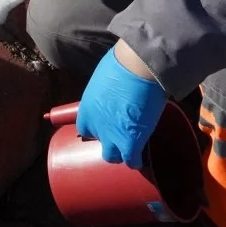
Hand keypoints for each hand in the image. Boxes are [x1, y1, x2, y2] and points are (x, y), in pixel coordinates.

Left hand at [75, 44, 167, 169]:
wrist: (137, 69)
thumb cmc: (123, 65)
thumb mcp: (105, 78)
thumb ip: (106, 91)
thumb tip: (115, 87)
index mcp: (87, 109)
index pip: (85, 128)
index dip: (97, 128)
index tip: (106, 126)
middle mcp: (96, 125)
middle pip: (99, 144)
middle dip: (109, 142)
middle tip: (120, 135)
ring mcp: (112, 136)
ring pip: (112, 156)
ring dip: (120, 154)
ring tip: (129, 151)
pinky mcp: (130, 143)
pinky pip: (131, 160)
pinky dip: (136, 161)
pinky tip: (140, 159)